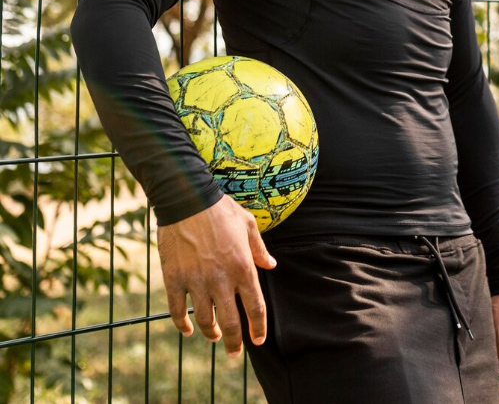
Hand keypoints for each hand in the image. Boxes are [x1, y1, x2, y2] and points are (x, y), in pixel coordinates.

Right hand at [157, 195, 276, 358]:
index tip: (258, 340)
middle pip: (231, 322)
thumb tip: (271, 266)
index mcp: (243, 267)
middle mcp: (221, 279)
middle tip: (234, 353)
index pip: (255, 307)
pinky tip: (187, 330)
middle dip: (234, 342)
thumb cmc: (221, 210)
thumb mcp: (249, 225)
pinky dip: (181, 324)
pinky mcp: (174, 278)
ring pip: (204, 319)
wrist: (186, 198)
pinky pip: (176, 309)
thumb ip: (260, 250)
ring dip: (211, 333)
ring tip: (214, 338)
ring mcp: (196, 280)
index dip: (258, 328)